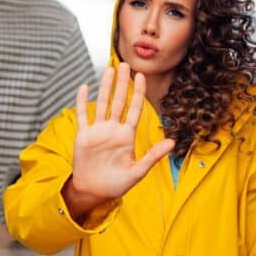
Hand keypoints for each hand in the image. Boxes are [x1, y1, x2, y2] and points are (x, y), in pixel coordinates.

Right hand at [68, 63, 174, 209]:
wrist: (94, 191)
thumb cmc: (116, 184)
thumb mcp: (138, 171)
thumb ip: (153, 156)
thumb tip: (172, 142)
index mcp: (127, 136)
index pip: (134, 110)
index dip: (138, 93)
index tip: (141, 76)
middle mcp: (112, 130)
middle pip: (118, 102)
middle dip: (122, 83)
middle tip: (125, 65)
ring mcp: (97, 131)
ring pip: (102, 104)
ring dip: (105, 87)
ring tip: (108, 70)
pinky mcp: (83, 135)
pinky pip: (83, 115)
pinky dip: (82, 102)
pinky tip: (84, 88)